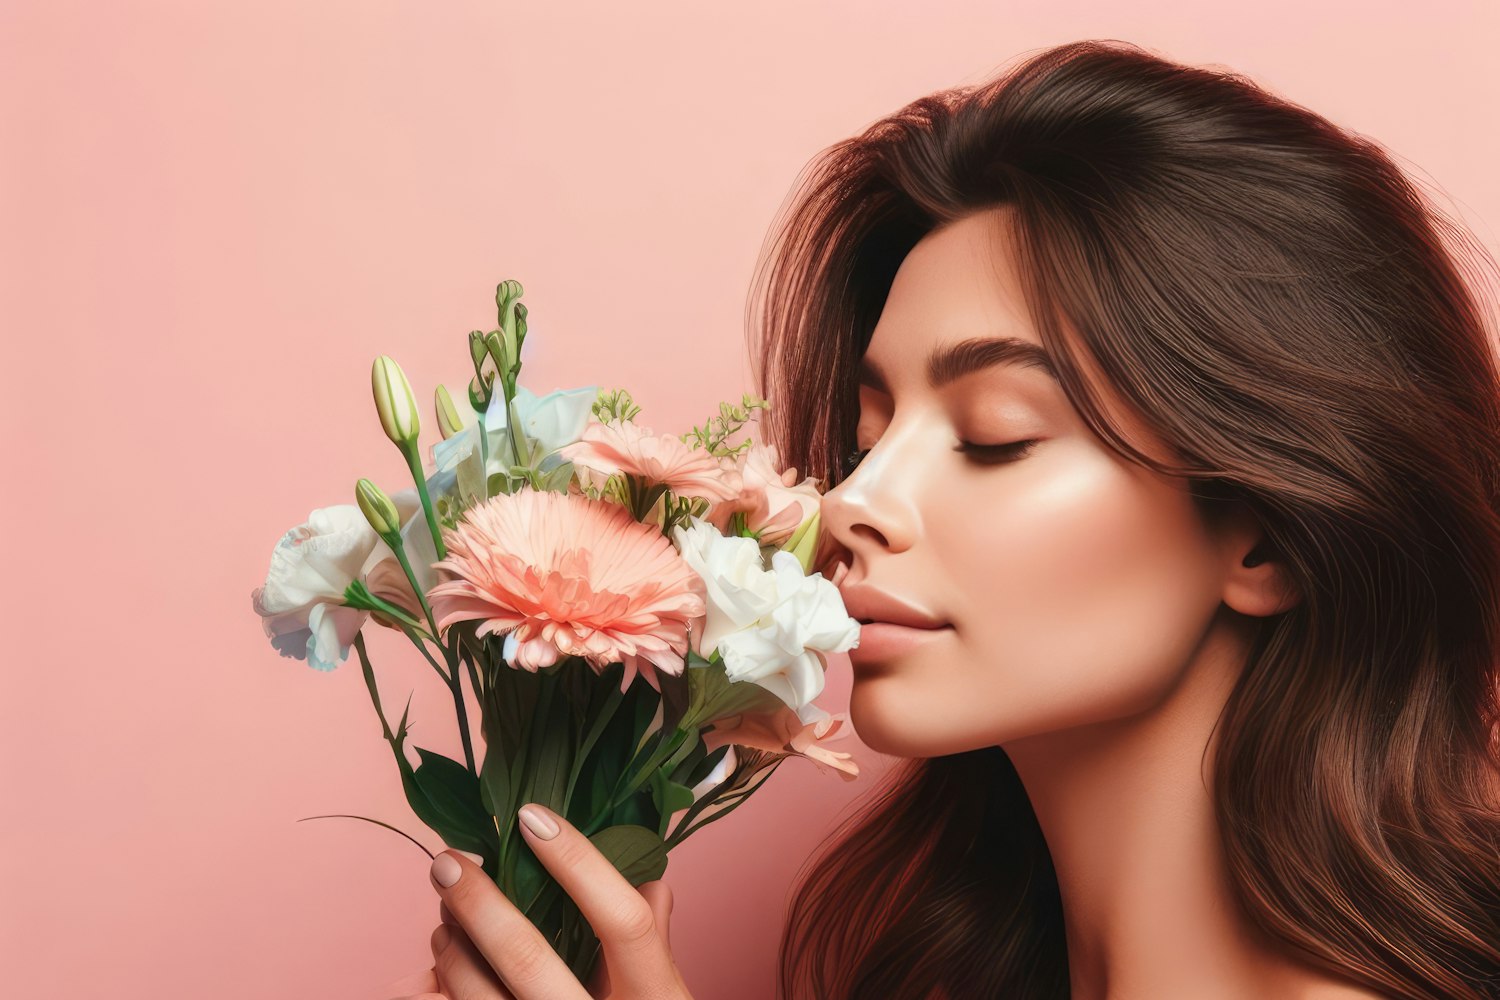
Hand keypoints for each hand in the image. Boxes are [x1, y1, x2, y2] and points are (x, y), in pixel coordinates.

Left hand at [392, 803, 691, 999]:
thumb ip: (654, 942)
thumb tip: (650, 875)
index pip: (624, 921)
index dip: (579, 862)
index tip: (532, 816)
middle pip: (530, 958)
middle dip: (480, 901)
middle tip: (448, 861)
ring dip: (451, 949)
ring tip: (443, 918)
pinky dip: (439, 994)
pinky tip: (438, 973)